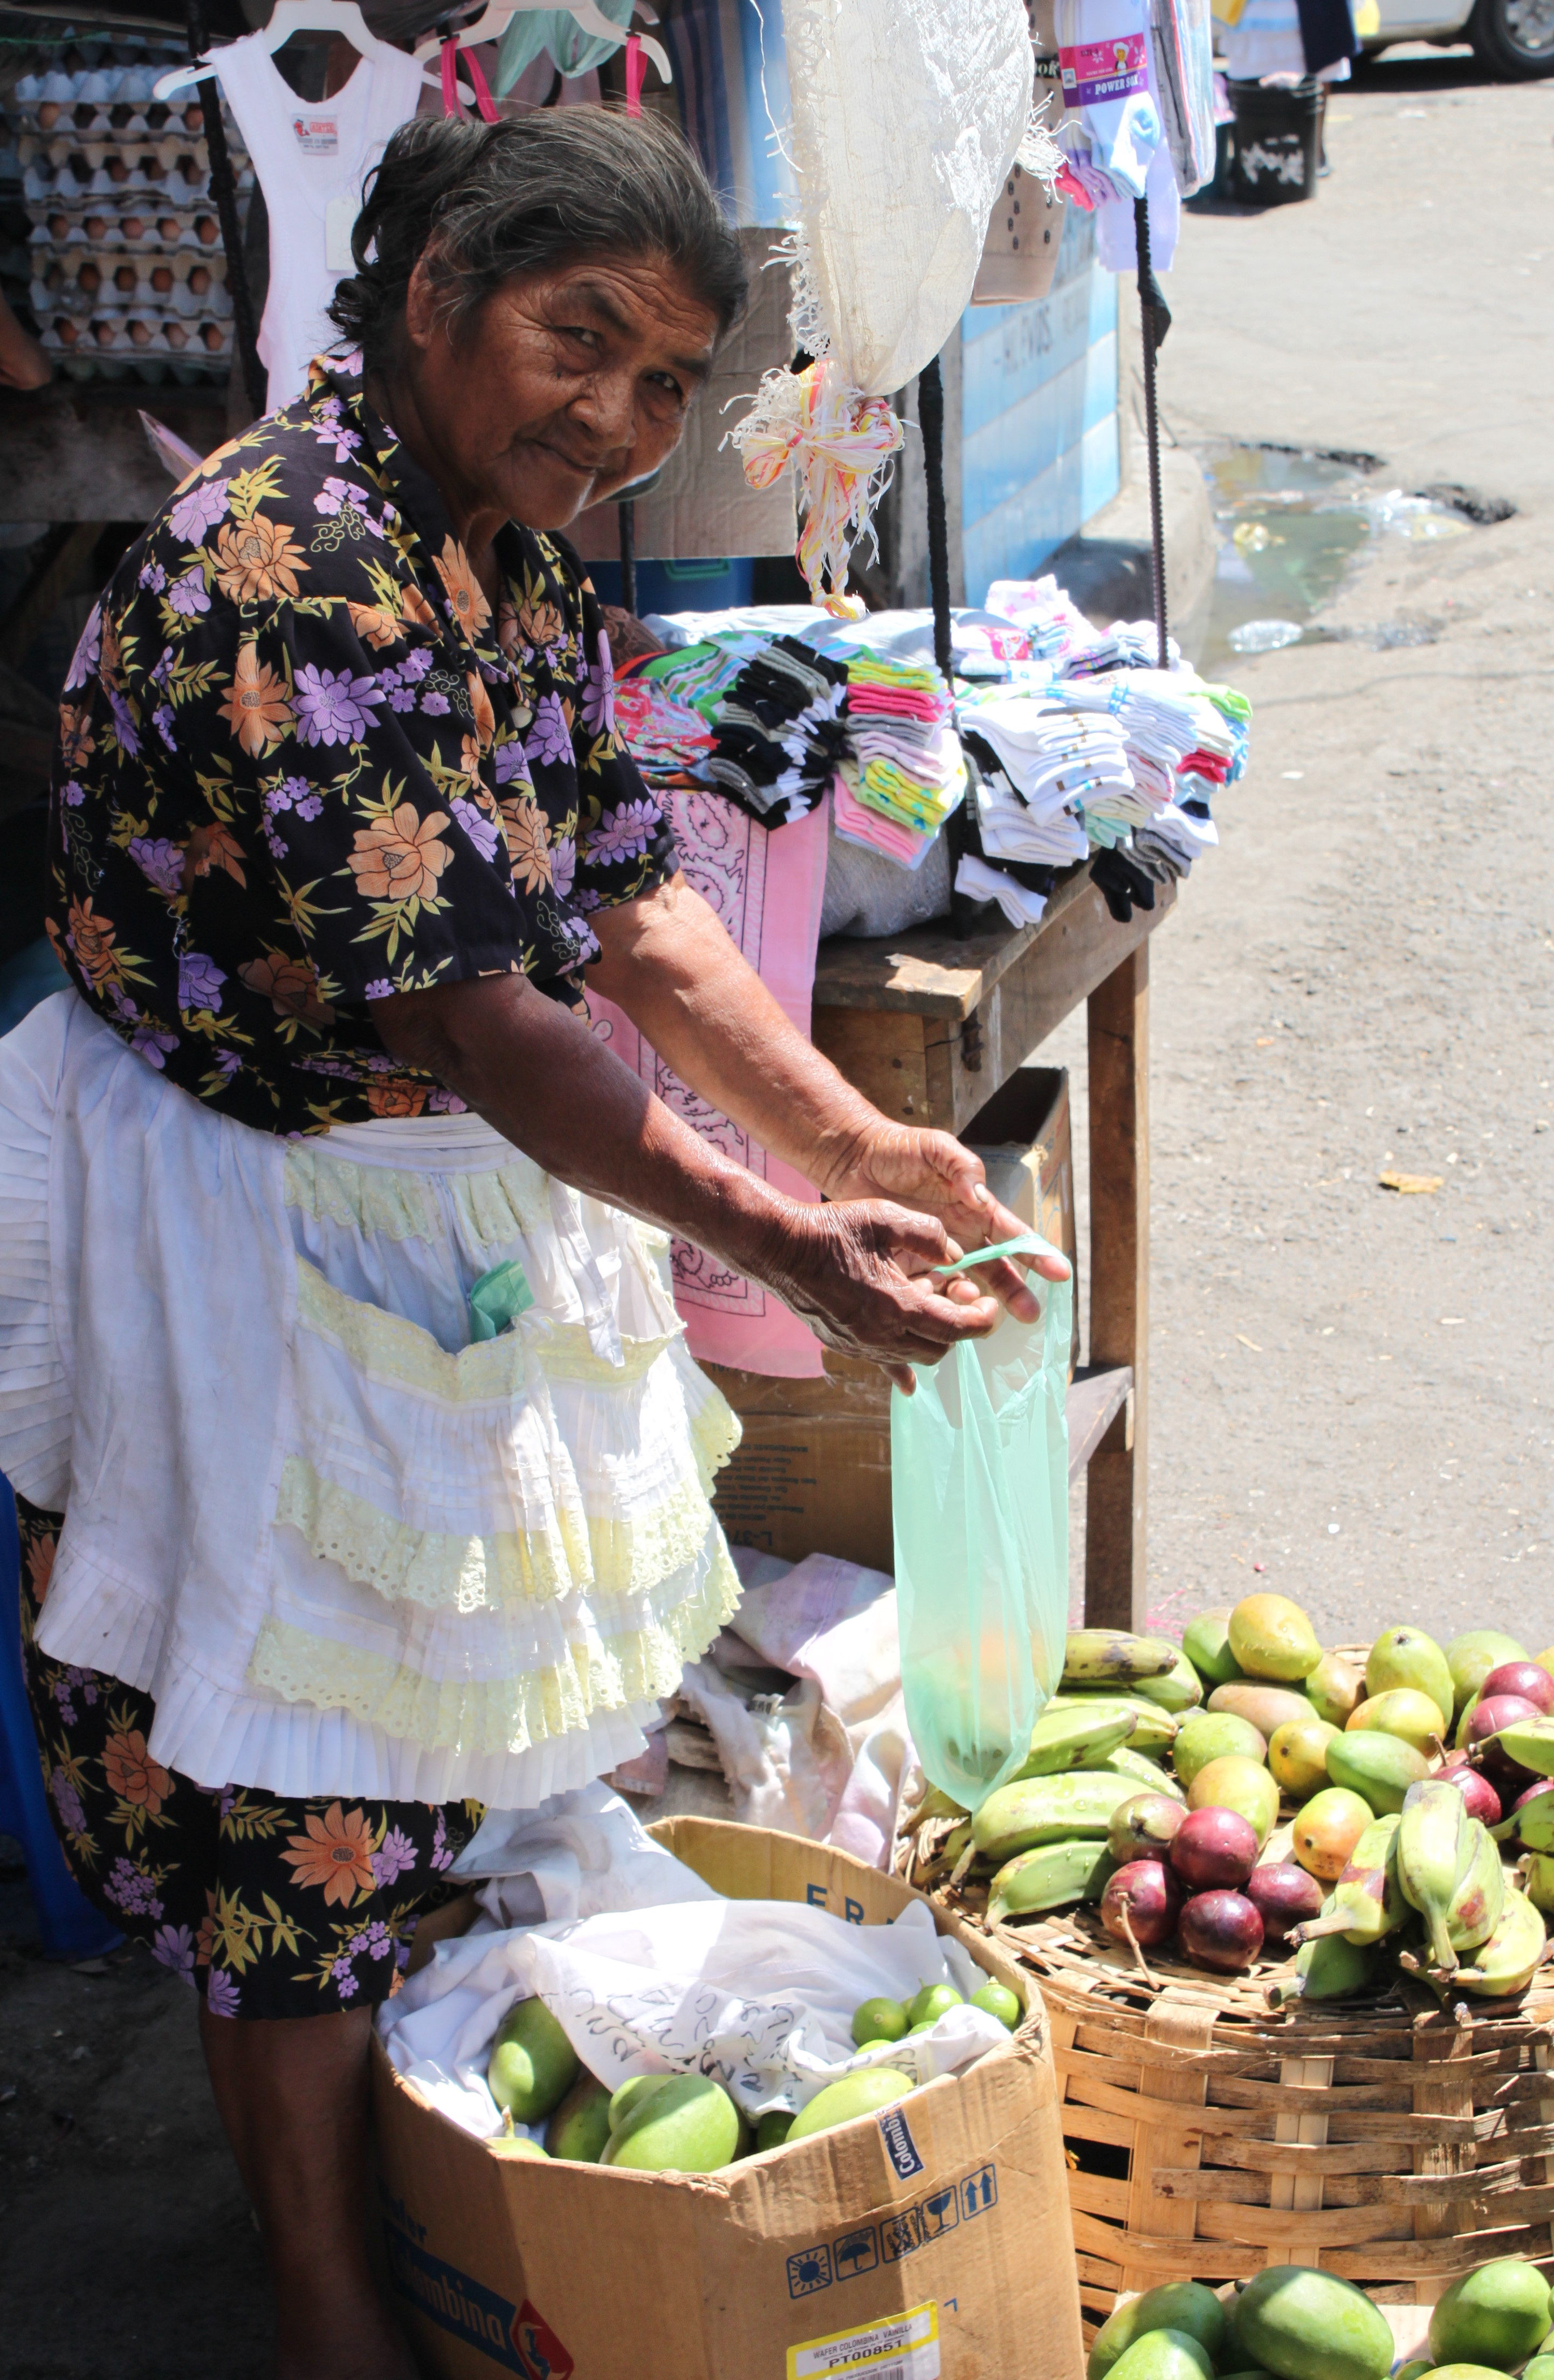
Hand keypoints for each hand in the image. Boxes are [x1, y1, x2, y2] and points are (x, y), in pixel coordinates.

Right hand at [749, 1198, 1010, 1391]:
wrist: (777, 1249)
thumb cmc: (829, 1230)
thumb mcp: (884, 1216)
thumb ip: (927, 1235)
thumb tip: (954, 1254)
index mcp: (897, 1305)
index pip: (957, 1328)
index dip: (982, 1319)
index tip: (991, 1304)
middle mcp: (881, 1335)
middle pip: (940, 1347)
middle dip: (960, 1325)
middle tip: (962, 1296)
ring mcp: (860, 1345)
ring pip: (914, 1358)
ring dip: (932, 1337)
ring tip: (929, 1304)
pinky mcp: (844, 1345)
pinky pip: (884, 1366)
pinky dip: (903, 1370)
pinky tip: (910, 1383)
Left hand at [812, 1122, 1070, 1322]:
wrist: (856, 1159)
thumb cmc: (901, 1149)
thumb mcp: (936, 1148)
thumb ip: (962, 1168)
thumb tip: (980, 1196)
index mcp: (977, 1209)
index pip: (1014, 1234)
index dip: (1037, 1253)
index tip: (1060, 1273)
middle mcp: (963, 1235)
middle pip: (997, 1269)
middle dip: (1015, 1291)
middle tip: (1030, 1315)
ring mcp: (937, 1253)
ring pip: (966, 1284)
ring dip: (975, 1300)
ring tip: (975, 1310)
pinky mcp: (910, 1264)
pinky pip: (929, 1288)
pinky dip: (938, 1302)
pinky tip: (941, 1313)